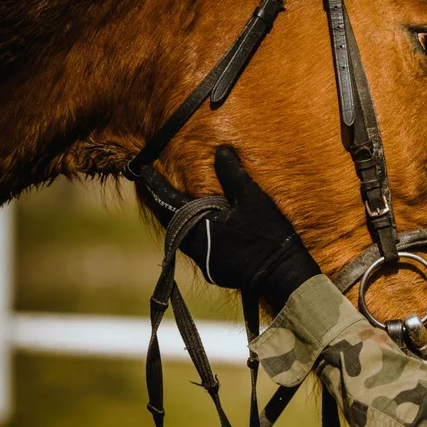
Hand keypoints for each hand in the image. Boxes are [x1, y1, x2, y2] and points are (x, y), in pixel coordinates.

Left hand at [142, 146, 320, 310]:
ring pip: (182, 237)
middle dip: (163, 205)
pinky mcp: (216, 271)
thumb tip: (221, 151)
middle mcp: (195, 247)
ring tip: (176, 207)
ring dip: (178, 221)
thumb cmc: (268, 235)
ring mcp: (205, 262)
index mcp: (199, 227)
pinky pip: (197, 249)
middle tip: (156, 189)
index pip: (169, 202)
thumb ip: (233, 175)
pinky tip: (202, 229)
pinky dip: (194, 234)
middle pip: (171, 222)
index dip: (156, 185)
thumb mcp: (252, 200)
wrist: (282, 275)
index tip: (144, 171)